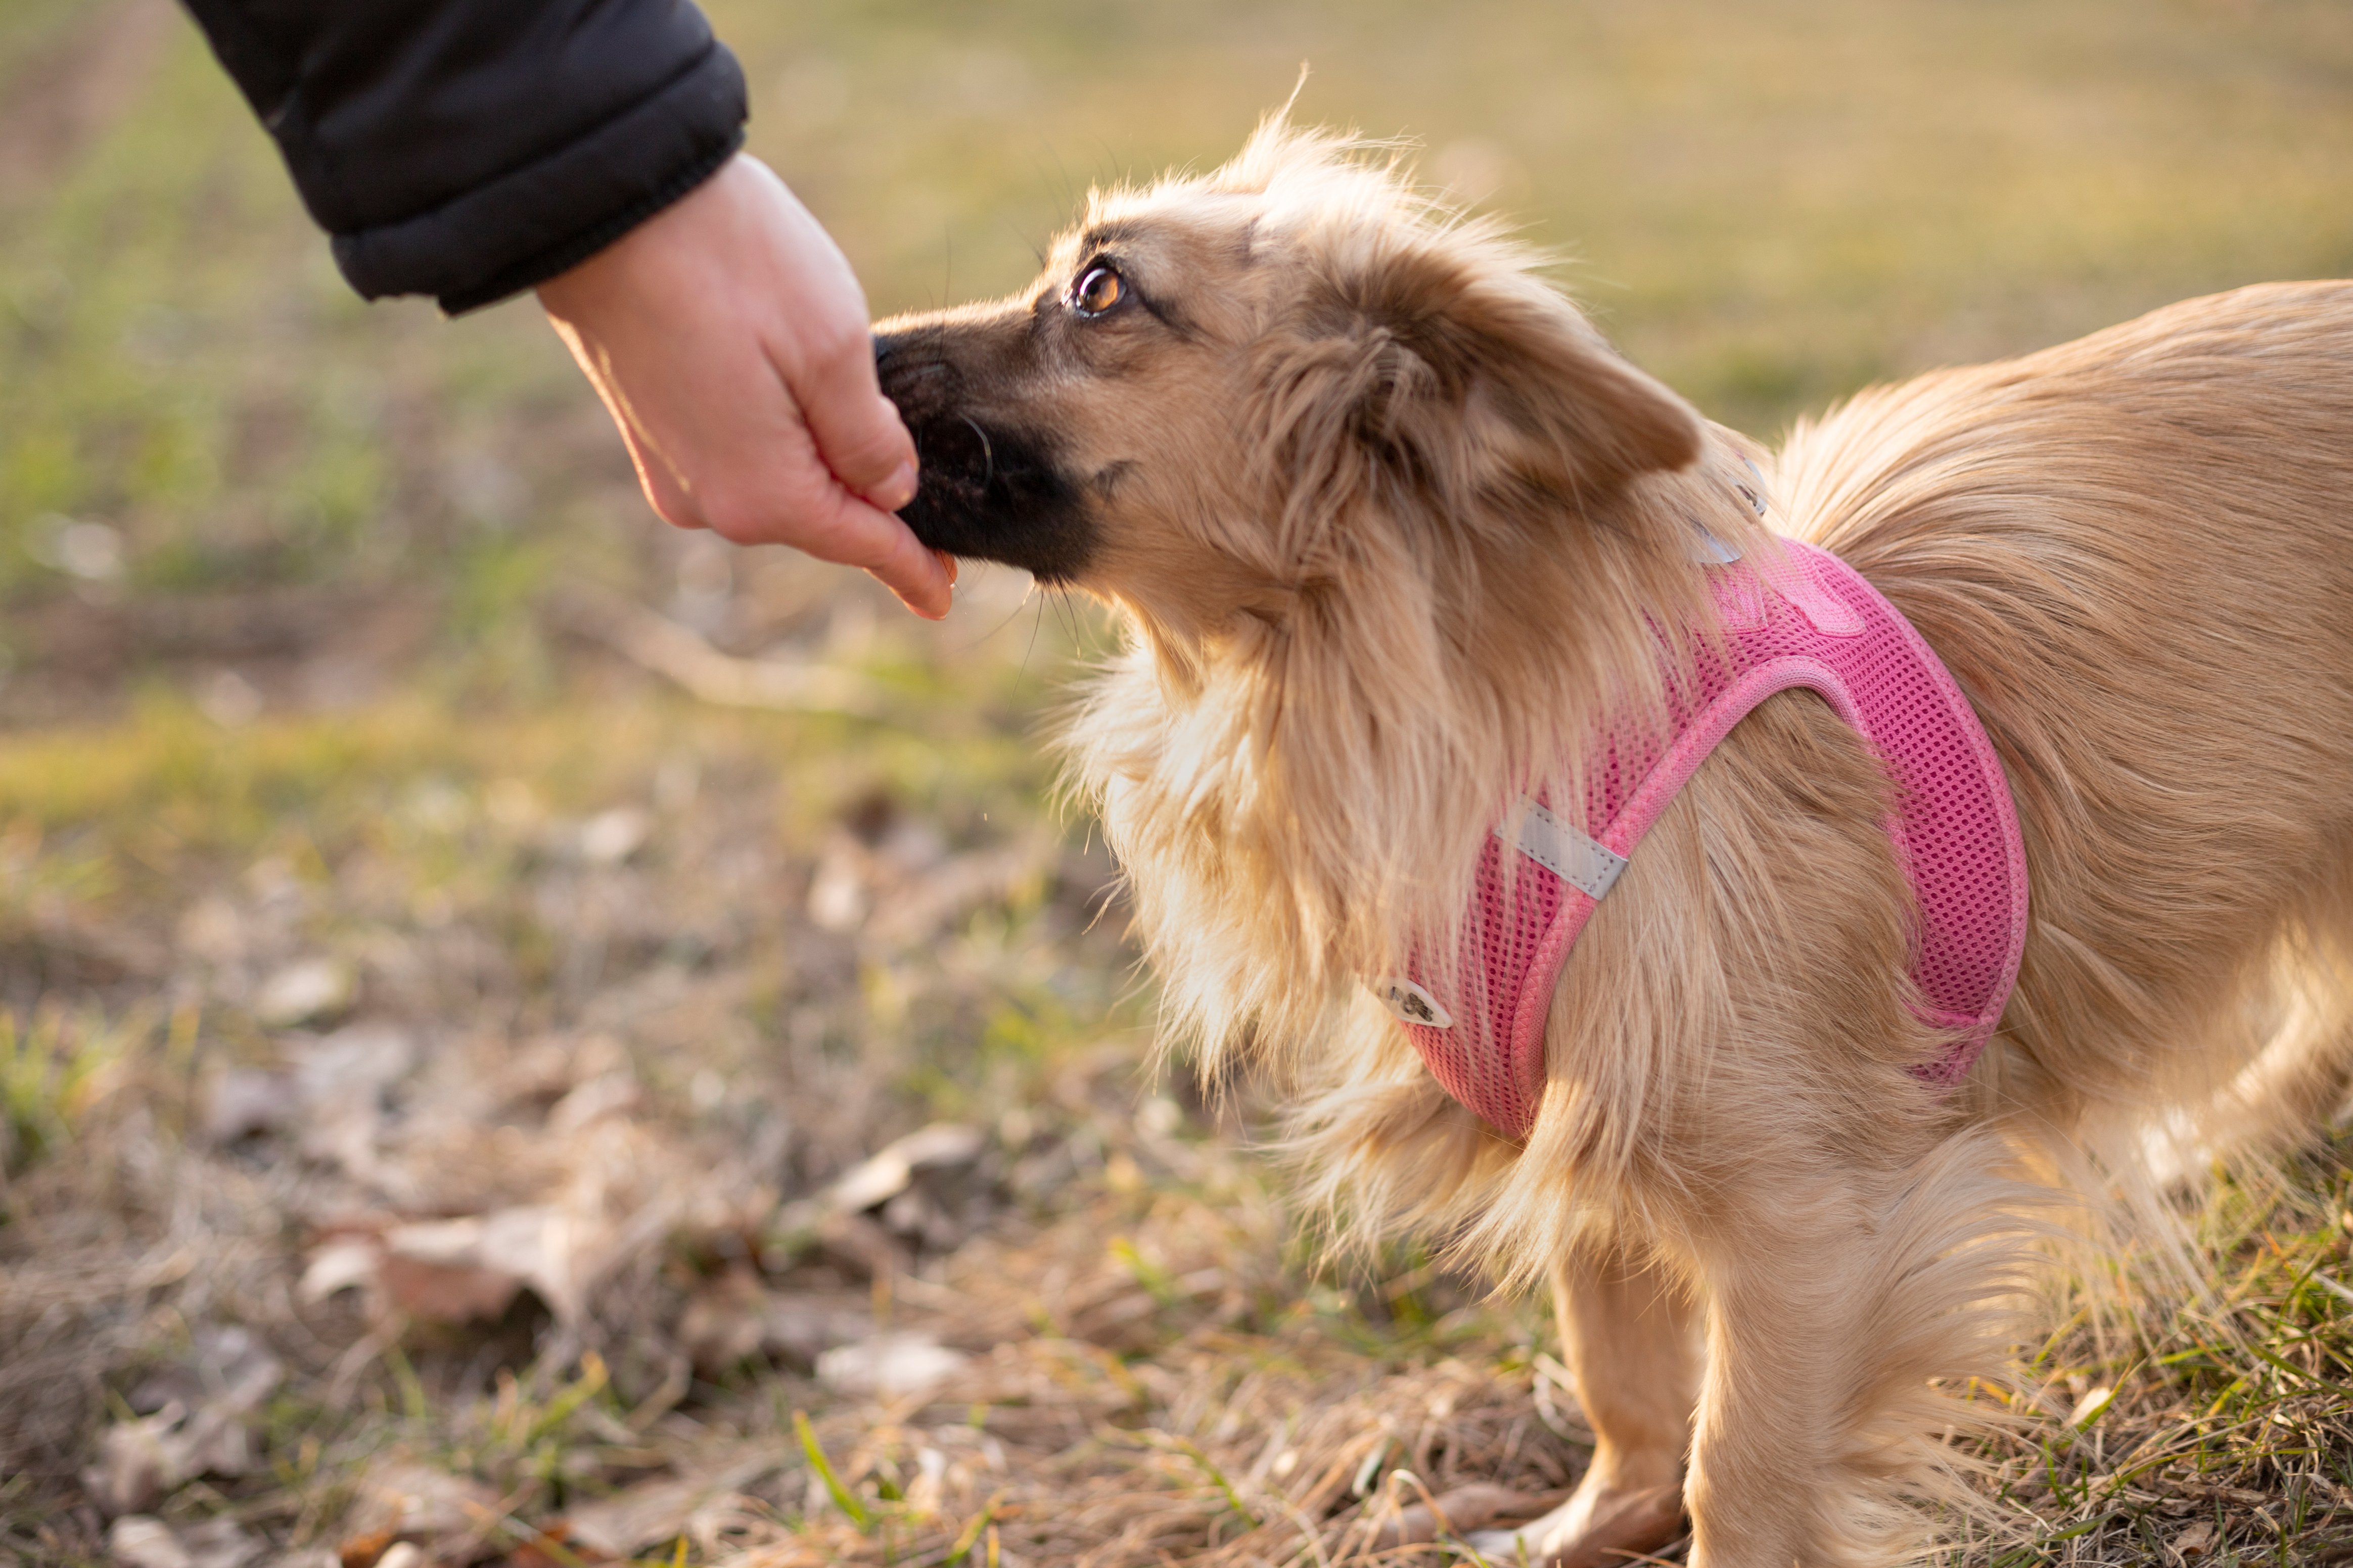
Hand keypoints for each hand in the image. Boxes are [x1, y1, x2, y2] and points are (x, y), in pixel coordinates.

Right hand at [537, 154, 954, 617]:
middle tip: (919, 494)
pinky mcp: (649, 427)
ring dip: (821, 464)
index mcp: (762, 494)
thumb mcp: (832, 348)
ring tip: (857, 429)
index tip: (943, 597)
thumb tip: (889, 490)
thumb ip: (869, 437)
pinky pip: (735, 455)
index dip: (910, 567)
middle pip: (817, 516)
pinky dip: (778, 442)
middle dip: (868, 506)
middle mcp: (708, 501)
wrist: (606, 196)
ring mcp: (670, 466)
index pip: (860, 542)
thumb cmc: (728, 262)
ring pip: (776, 484)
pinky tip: (796, 403)